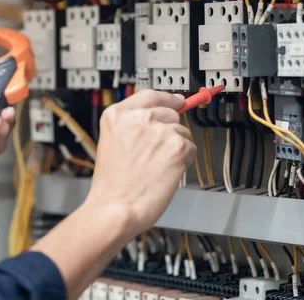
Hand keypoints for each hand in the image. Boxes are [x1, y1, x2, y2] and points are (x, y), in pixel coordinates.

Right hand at [86, 90, 196, 235]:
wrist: (116, 208)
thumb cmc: (112, 185)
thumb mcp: (112, 142)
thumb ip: (132, 125)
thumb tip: (160, 116)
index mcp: (118, 115)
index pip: (151, 95)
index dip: (167, 99)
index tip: (177, 101)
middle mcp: (139, 118)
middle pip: (171, 113)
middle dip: (169, 131)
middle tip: (157, 153)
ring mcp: (159, 131)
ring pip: (183, 132)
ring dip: (176, 148)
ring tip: (157, 166)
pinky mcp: (177, 147)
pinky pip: (191, 149)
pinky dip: (184, 161)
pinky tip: (166, 172)